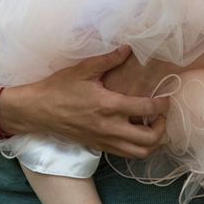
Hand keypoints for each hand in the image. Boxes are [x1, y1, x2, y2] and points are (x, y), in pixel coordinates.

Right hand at [6, 48, 169, 158]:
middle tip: (161, 114)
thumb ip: (109, 60)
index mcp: (109, 106)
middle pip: (150, 139)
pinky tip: (134, 131)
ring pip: (140, 153)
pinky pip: (126, 154)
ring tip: (151, 125)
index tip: (166, 97)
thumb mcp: (84, 69)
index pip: (146, 109)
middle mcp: (110, 128)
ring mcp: (105, 141)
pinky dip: (137, 147)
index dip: (162, 104)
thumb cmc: (59, 88)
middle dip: (162, 127)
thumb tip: (128, 49)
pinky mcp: (99, 147)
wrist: (37, 111)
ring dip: (152, 141)